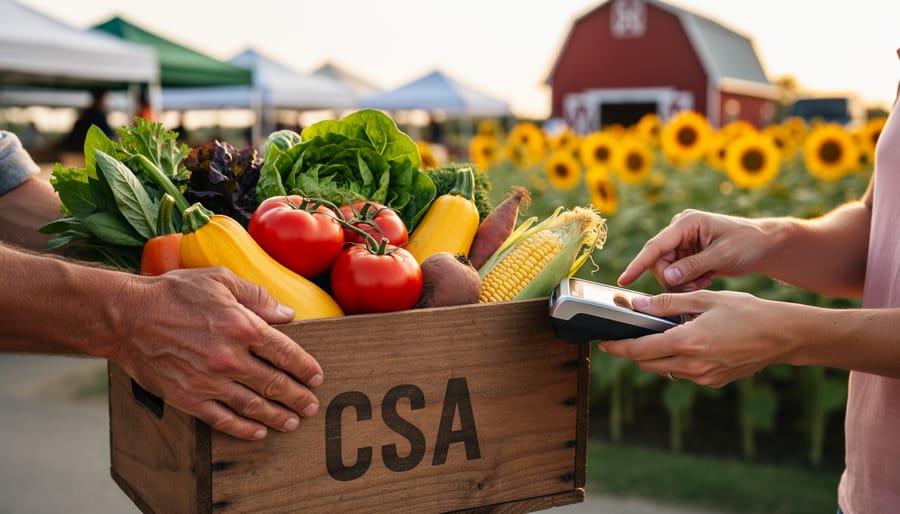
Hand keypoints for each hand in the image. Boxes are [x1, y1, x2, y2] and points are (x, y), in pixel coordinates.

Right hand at [113, 267, 323, 440]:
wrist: (126, 317)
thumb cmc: (173, 293)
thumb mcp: (219, 280)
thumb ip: (257, 296)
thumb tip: (287, 314)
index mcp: (241, 326)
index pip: (286, 353)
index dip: (306, 368)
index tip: (316, 377)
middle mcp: (229, 357)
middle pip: (275, 383)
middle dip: (298, 397)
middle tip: (311, 406)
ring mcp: (209, 381)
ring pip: (253, 405)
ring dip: (277, 416)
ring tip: (293, 422)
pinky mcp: (188, 397)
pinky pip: (222, 419)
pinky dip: (244, 428)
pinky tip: (258, 432)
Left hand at [598, 290, 794, 387]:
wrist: (782, 335)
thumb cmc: (746, 312)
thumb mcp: (705, 299)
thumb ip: (668, 303)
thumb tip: (638, 304)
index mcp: (687, 342)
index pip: (639, 350)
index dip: (617, 347)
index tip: (604, 343)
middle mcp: (693, 365)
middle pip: (647, 364)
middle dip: (634, 351)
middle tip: (630, 334)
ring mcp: (703, 377)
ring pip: (664, 370)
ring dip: (656, 355)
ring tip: (664, 334)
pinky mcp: (713, 381)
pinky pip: (683, 373)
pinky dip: (676, 360)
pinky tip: (687, 343)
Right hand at [617, 209, 771, 291]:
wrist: (763, 245)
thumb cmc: (747, 243)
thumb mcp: (721, 256)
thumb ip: (692, 266)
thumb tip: (667, 278)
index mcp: (686, 223)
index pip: (655, 247)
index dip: (638, 265)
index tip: (624, 281)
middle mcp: (679, 230)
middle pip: (659, 262)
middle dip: (673, 279)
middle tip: (695, 286)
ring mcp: (682, 242)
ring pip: (666, 270)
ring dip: (682, 281)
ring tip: (705, 280)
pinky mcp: (686, 253)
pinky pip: (676, 273)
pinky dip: (688, 280)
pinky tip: (706, 278)